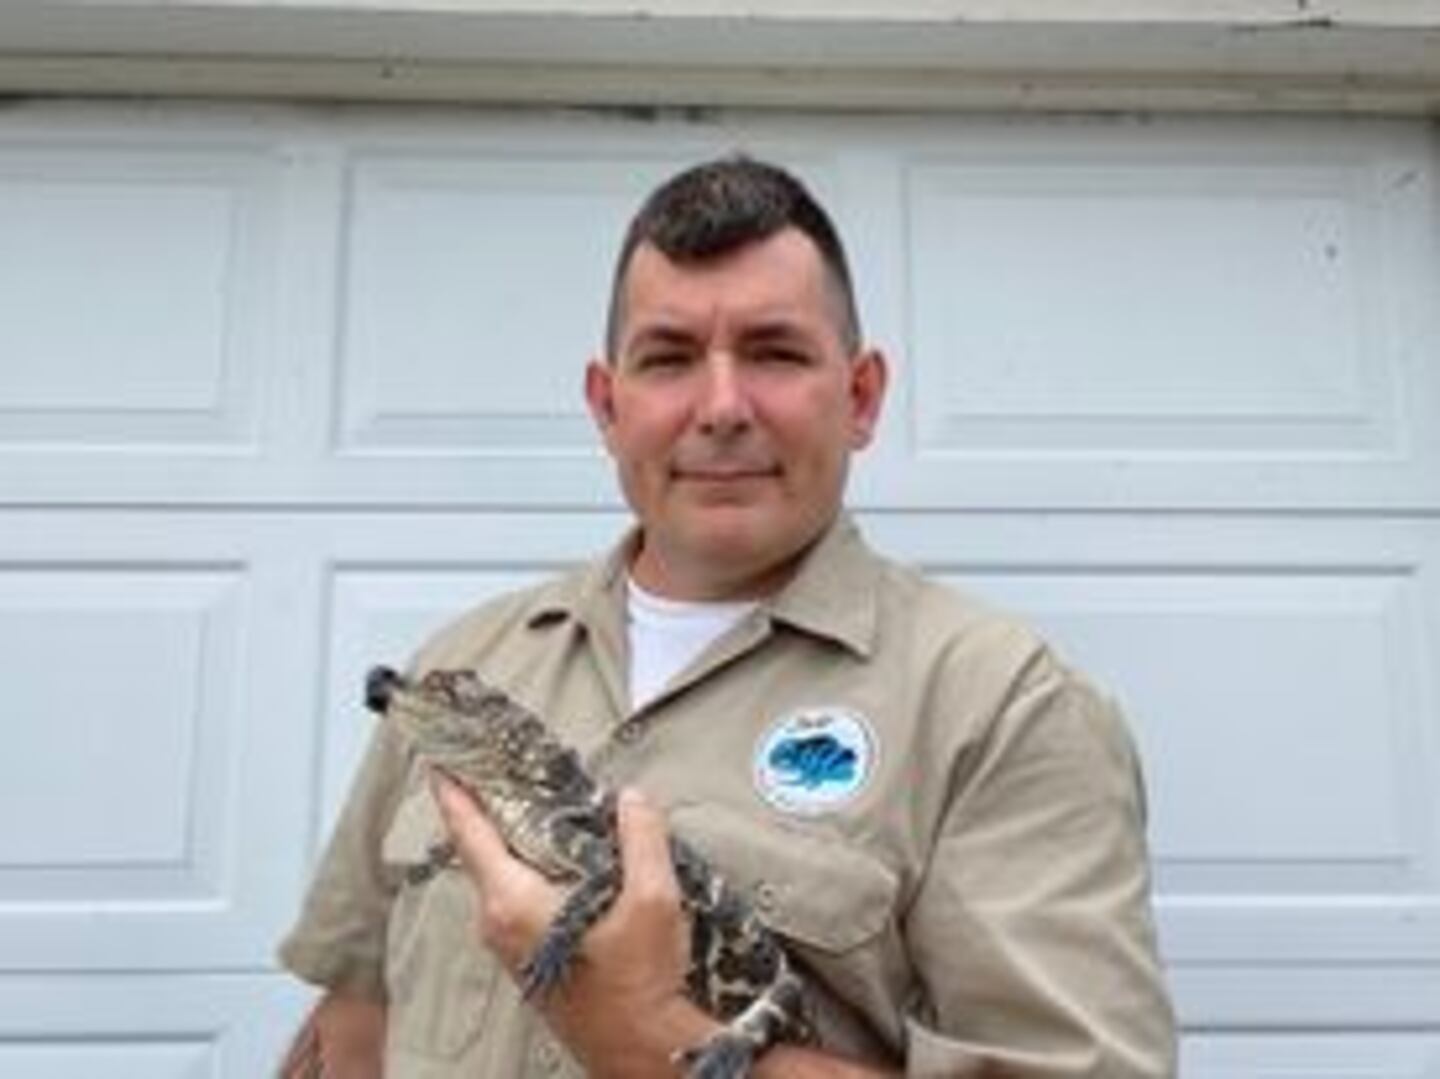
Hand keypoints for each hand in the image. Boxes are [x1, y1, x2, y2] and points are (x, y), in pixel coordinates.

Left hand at [432, 775, 721, 1077]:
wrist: (639, 1050)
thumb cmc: (638, 987)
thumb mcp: (652, 900)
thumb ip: (641, 839)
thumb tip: (632, 800)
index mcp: (515, 902)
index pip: (471, 834)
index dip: (454, 794)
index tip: (441, 762)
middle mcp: (500, 924)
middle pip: (480, 850)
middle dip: (485, 807)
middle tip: (494, 768)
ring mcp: (509, 945)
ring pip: (498, 875)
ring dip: (509, 838)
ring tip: (528, 802)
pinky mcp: (527, 957)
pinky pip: (513, 897)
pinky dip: (524, 866)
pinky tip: (556, 854)